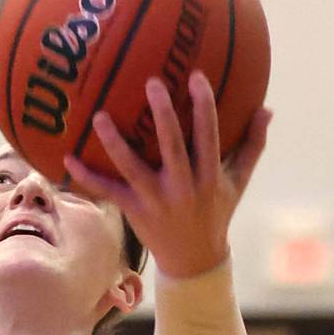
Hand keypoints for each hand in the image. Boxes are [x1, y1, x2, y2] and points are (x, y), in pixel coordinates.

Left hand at [63, 71, 271, 279]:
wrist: (194, 259)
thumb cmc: (216, 211)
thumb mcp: (239, 181)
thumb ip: (252, 145)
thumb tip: (266, 109)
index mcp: (210, 176)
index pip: (209, 134)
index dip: (204, 105)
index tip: (196, 75)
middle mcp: (183, 187)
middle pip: (172, 145)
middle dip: (163, 114)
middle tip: (152, 82)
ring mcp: (155, 200)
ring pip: (132, 167)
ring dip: (115, 142)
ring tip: (99, 115)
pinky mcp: (133, 210)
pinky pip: (106, 191)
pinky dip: (86, 177)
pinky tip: (66, 158)